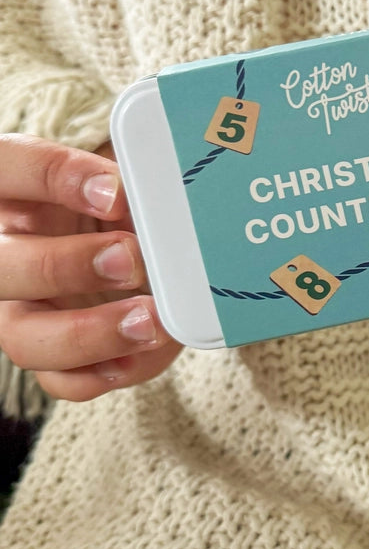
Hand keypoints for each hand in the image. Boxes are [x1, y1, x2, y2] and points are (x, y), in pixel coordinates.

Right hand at [0, 134, 181, 400]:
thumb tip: (172, 194)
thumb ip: (134, 182)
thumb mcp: (121, 179)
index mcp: (13, 189)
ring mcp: (20, 309)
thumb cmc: (118, 199)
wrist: (123, 235)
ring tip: (151, 322)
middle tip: (132, 259)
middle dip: (68, 266)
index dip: (56, 178)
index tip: (116, 193)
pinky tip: (146, 351)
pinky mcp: (51, 350)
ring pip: (23, 337)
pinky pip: (60, 380)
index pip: (9, 169)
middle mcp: (4, 251)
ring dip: (89, 334)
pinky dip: (104, 371)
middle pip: (4, 267)